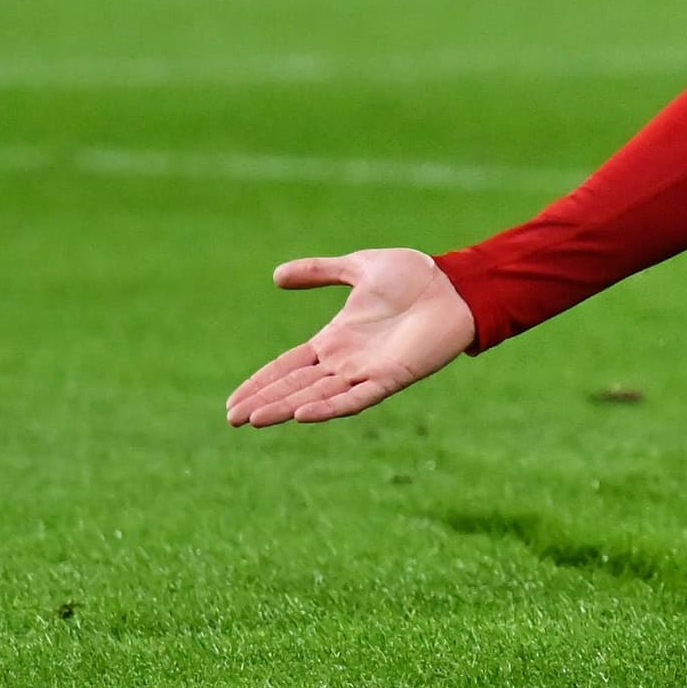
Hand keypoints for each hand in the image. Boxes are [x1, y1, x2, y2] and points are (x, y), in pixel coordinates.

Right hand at [224, 248, 476, 426]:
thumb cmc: (414, 276)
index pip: (288, 366)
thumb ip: (320, 272)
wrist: (454, 283)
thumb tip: (276, 275)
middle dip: (264, 401)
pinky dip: (329, 408)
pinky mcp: (391, 377)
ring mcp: (367, 371)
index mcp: (336, 339)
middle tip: (231, 419)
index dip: (261, 382)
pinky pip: (355, 398)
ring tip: (255, 419)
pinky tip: (302, 415)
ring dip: (286, 408)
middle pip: (296, 386)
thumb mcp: (358, 267)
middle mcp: (346, 361)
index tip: (232, 402)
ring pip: (318, 396)